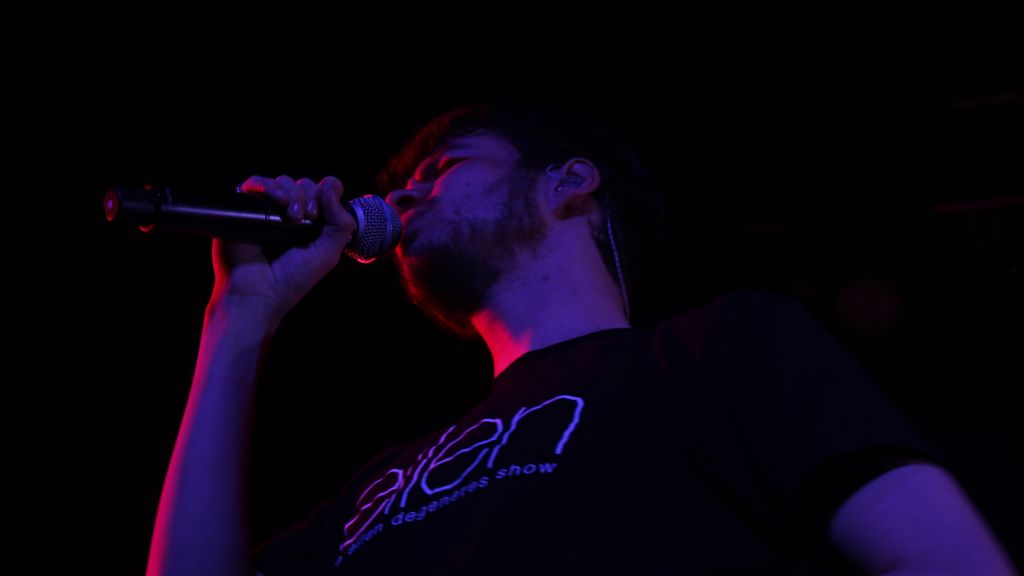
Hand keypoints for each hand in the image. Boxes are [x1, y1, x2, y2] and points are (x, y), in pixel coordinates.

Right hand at [208, 175, 355, 324]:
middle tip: (308, 218)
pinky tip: (278, 200)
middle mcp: (290, 214)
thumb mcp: (327, 254)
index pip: (325, 191)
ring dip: (294, 193)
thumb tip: (331, 187)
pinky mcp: (245, 208)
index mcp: (312, 223)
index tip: (323, 212)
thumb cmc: (292, 278)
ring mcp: (268, 210)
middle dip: (311, 195)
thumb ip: (341, 224)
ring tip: (293, 217)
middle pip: (305, 184)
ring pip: (284, 181)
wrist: (258, 293)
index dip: (328, 192)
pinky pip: (256, 182)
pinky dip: (269, 185)